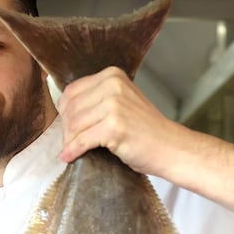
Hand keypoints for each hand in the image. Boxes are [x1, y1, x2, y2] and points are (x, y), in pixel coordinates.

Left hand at [56, 66, 176, 177]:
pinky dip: (73, 151)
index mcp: (112, 75)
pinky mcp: (114, 126)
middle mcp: (112, 85)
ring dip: (69, 141)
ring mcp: (114, 105)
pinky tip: (69, 157)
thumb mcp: (122, 102)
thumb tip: (64, 109)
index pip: (72, 91)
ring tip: (71, 151)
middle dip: (66, 129)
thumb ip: (97, 99)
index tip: (68, 128)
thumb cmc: (145, 130)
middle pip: (70, 108)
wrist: (169, 147)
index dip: (64, 113)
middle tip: (69, 143)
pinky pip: (82, 140)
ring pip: (73, 125)